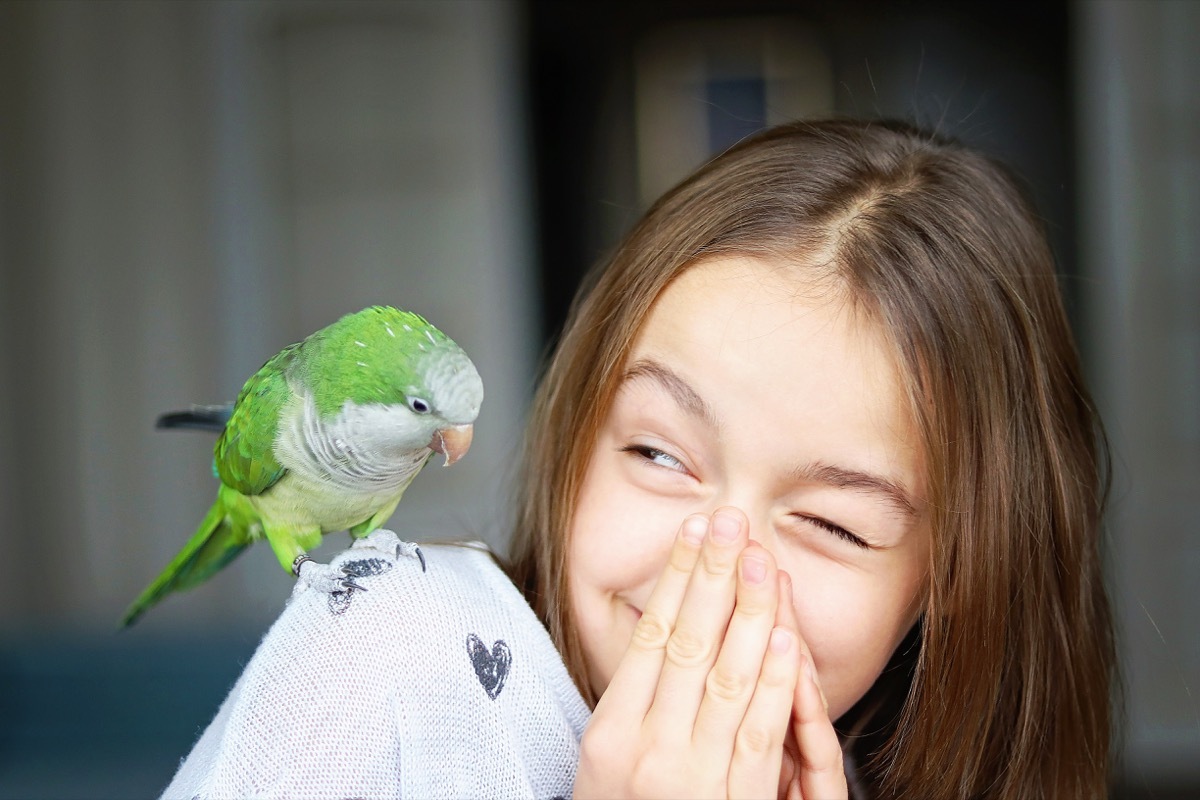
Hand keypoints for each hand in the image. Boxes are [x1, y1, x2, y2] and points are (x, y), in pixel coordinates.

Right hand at [574, 508, 845, 798]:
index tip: (695, 531)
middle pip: (688, 644)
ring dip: (749, 613)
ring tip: (760, 559)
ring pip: (727, 677)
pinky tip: (783, 637)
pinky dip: (774, 680)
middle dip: (714, 577)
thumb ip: (633, 705)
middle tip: (731, 521)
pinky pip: (759, 732)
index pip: (650, 636)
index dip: (677, 579)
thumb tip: (663, 634)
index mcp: (609, 736)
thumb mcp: (605, 766)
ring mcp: (693, 779)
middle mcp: (648, 752)